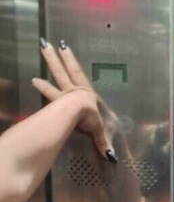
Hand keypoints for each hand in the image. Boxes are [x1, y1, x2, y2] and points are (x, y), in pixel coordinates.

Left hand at [31, 40, 113, 158]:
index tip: (63, 46)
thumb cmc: (94, 119)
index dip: (70, 60)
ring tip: (36, 63)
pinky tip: (33, 81)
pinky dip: (42, 88)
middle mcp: (73, 91)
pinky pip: (48, 94)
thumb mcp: (101, 130)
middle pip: (62, 72)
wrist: (84, 117)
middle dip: (54, 59)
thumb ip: (103, 141)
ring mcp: (64, 96)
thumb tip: (112, 157)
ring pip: (53, 80)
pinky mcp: (58, 103)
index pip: (77, 73)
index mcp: (85, 92)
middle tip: (44, 44)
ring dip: (46, 71)